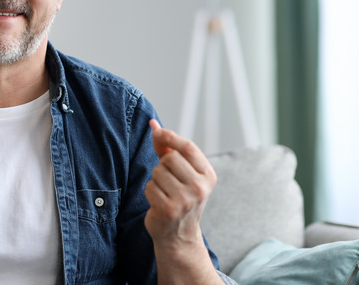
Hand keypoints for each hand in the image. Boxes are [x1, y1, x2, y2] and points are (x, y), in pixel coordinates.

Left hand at [144, 119, 215, 248]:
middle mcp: (200, 187)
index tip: (156, 131)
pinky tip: (159, 202)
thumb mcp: (180, 172)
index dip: (170, 136)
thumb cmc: (178, 196)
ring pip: (158, 173)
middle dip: (162, 166)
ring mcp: (186, 199)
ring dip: (155, 181)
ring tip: (164, 192)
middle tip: (168, 180)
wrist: (178, 233)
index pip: (188, 147)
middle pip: (170, 159)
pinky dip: (150, 192)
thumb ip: (167, 148)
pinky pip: (150, 187)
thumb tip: (153, 124)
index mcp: (208, 175)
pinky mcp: (170, 209)